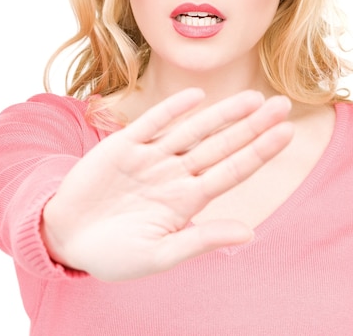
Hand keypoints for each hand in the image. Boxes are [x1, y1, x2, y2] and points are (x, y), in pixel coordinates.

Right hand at [41, 88, 292, 280]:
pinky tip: (196, 97)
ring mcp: (151, 157)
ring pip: (193, 130)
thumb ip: (201, 240)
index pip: (232, 171)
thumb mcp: (159, 255)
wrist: (66, 237)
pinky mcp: (123, 146)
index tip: (287, 133)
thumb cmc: (114, 253)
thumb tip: (250, 233)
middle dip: (251, 126)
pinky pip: (153, 123)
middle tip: (282, 105)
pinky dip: (173, 110)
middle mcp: (175, 174)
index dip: (259, 152)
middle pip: (221, 145)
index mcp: (187, 201)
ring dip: (222, 114)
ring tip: (252, 98)